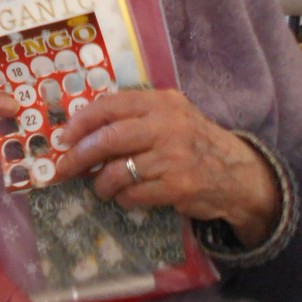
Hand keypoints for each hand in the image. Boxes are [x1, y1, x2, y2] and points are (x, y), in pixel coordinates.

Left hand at [51, 88, 280, 247]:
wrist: (238, 174)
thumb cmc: (193, 143)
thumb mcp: (171, 116)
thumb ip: (135, 116)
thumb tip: (81, 131)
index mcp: (161, 102)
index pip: (110, 105)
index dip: (81, 122)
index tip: (64, 137)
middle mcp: (167, 125)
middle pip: (108, 139)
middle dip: (79, 156)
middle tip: (64, 169)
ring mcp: (173, 156)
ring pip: (117, 171)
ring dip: (101, 184)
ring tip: (102, 188)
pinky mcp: (178, 186)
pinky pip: (134, 194)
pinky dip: (123, 199)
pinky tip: (127, 198)